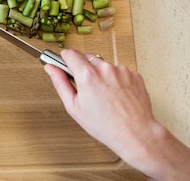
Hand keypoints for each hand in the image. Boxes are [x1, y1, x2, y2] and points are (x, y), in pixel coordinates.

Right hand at [45, 49, 189, 180]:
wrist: (140, 136)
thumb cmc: (108, 128)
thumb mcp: (75, 109)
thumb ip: (60, 84)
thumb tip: (50, 69)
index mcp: (87, 74)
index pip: (69, 52)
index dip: (64, 58)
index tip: (61, 64)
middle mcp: (105, 67)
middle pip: (87, 57)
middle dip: (82, 68)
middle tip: (83, 87)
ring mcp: (122, 70)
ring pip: (104, 64)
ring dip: (100, 75)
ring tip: (103, 97)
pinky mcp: (135, 75)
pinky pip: (119, 71)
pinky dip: (116, 80)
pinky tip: (117, 98)